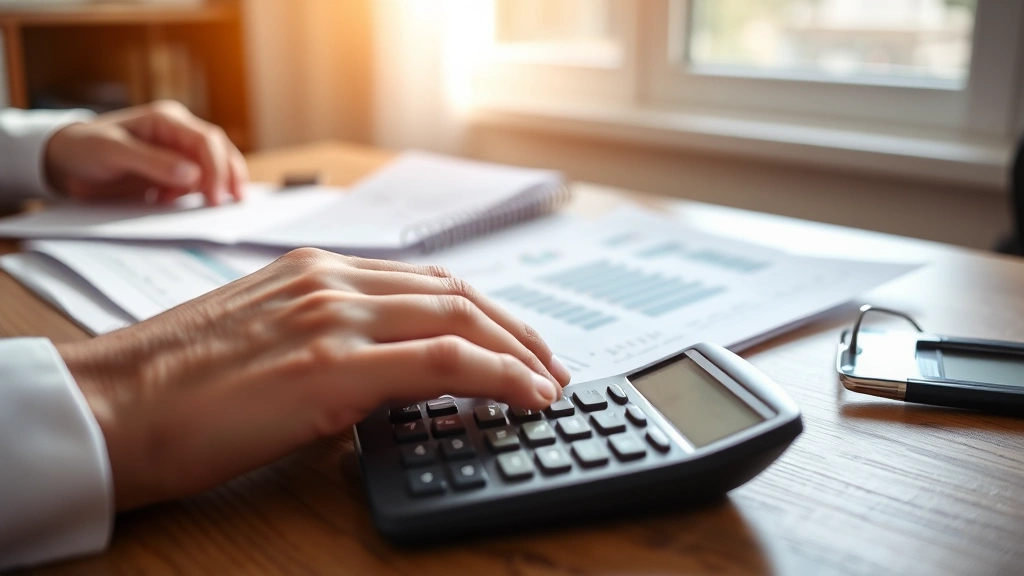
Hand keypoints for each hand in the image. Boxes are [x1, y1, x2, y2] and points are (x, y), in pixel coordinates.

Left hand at [44, 100, 247, 205]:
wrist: (64, 163)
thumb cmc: (85, 149)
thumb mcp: (113, 153)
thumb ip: (153, 162)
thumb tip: (193, 173)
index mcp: (167, 119)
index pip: (207, 140)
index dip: (217, 168)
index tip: (215, 197)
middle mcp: (178, 132)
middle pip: (219, 151)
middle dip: (229, 176)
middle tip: (231, 203)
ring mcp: (177, 151)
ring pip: (213, 167)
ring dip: (214, 186)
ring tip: (204, 206)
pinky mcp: (172, 171)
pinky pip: (197, 182)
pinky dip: (193, 195)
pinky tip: (169, 203)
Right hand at [56, 248, 570, 510]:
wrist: (118, 406)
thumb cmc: (179, 383)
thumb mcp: (267, 336)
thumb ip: (331, 338)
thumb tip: (387, 373)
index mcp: (316, 270)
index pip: (426, 280)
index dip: (482, 309)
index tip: (512, 338)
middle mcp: (333, 282)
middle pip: (456, 293)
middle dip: (513, 328)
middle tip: (548, 362)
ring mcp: (336, 319)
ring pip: (460, 318)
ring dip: (517, 349)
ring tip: (548, 381)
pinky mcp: (335, 367)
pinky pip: (443, 360)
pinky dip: (498, 373)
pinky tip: (526, 394)